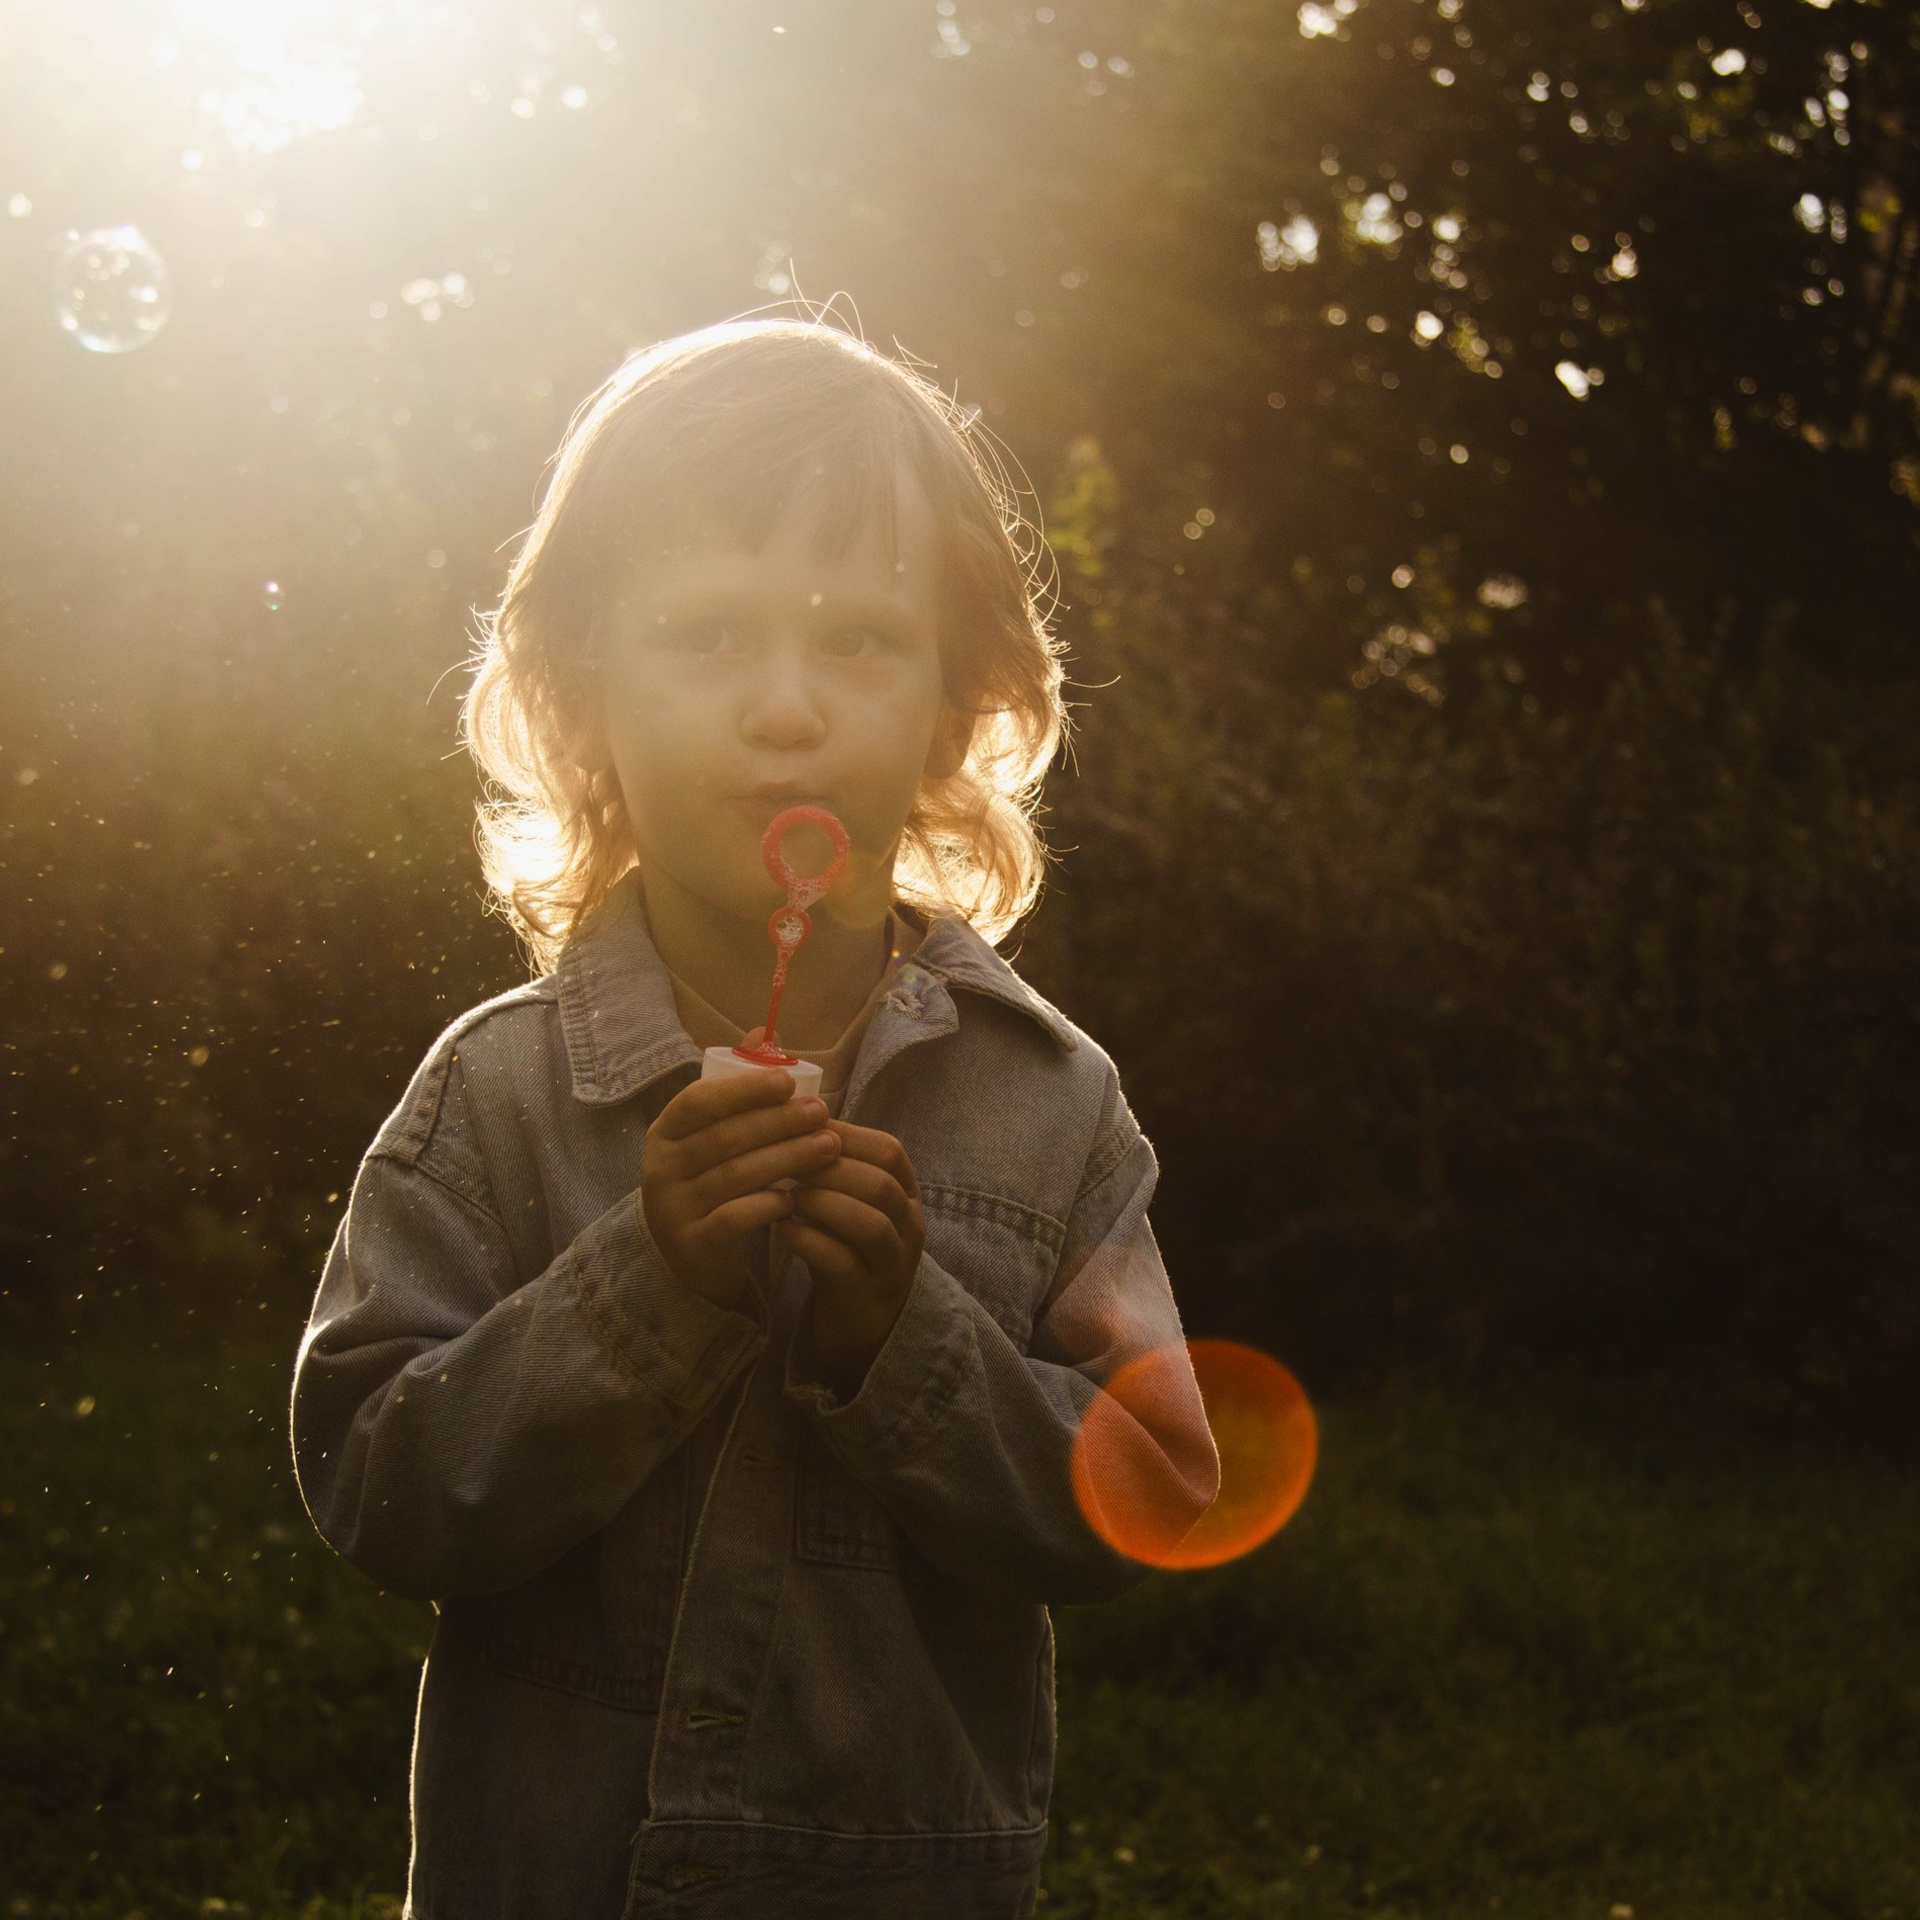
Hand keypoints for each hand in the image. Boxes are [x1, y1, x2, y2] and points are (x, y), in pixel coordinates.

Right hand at [641, 1068, 842, 1309]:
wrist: (683, 1257)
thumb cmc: (708, 1180)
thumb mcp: (712, 1134)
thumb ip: (737, 1086)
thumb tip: (765, 1030)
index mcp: (665, 1133)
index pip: (699, 1101)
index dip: (744, 1089)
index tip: (788, 1082)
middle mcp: (661, 1168)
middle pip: (725, 1138)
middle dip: (779, 1122)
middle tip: (822, 1114)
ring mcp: (673, 1209)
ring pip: (735, 1176)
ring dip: (787, 1158)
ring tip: (828, 1147)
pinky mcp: (693, 1244)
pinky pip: (734, 1219)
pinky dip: (768, 1206)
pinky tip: (797, 1198)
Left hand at [779, 1121, 924, 1394]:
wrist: (862, 1323)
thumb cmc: (848, 1248)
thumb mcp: (850, 1201)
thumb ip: (832, 1164)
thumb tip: (790, 1111)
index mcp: (906, 1192)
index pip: (887, 1150)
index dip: (843, 1134)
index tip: (796, 1126)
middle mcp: (909, 1224)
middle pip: (879, 1183)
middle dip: (829, 1167)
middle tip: (783, 1159)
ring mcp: (893, 1262)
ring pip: (869, 1223)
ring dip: (822, 1203)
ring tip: (785, 1195)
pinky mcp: (868, 1295)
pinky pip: (843, 1264)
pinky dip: (811, 1242)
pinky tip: (784, 1230)